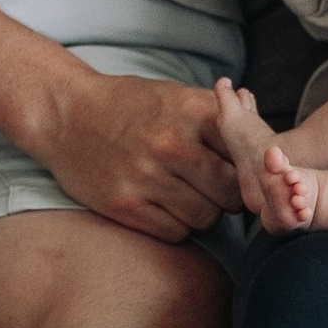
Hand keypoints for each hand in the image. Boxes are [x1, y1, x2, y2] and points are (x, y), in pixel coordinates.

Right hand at [29, 66, 240, 241]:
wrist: (65, 113)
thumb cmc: (129, 105)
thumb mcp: (177, 95)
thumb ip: (222, 113)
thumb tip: (263, 127)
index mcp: (193, 113)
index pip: (247, 158)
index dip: (250, 171)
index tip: (244, 175)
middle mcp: (172, 145)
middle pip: (231, 194)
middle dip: (230, 197)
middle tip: (215, 189)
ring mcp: (147, 177)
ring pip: (206, 218)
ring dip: (203, 212)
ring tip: (187, 195)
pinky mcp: (125, 205)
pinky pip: (176, 232)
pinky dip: (177, 224)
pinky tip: (164, 205)